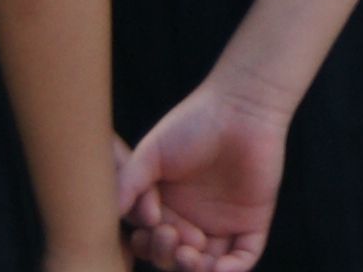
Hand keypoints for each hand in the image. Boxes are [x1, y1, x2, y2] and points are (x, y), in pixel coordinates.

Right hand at [120, 84, 287, 271]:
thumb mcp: (151, 153)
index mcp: (166, 208)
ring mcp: (223, 224)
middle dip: (167, 256)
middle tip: (171, 235)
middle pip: (175, 258)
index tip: (149, 227)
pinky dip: (231, 270)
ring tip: (191, 254)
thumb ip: (129, 183)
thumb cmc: (193, 123)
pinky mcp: (252, 223)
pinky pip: (242, 258)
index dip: (147, 245)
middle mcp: (193, 220)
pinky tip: (218, 268)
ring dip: (196, 269)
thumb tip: (111, 215)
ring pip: (206, 265)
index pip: (151, 242)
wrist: (241, 106)